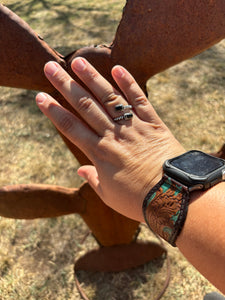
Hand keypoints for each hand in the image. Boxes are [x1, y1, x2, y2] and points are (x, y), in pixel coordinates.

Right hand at [36, 58, 184, 221]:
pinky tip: (117, 68)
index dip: (54, 111)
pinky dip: (129, 84)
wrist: (174, 197)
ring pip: (109, 98)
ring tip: (78, 62)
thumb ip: (94, 180)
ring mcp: (134, 127)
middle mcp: (113, 135)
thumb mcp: (110, 196)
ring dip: (92, 78)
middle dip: (66, 85)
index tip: (40, 96)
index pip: (70, 127)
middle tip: (51, 67)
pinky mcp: (153, 124)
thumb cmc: (139, 200)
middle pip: (85, 106)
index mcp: (100, 154)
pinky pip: (140, 100)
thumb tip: (81, 170)